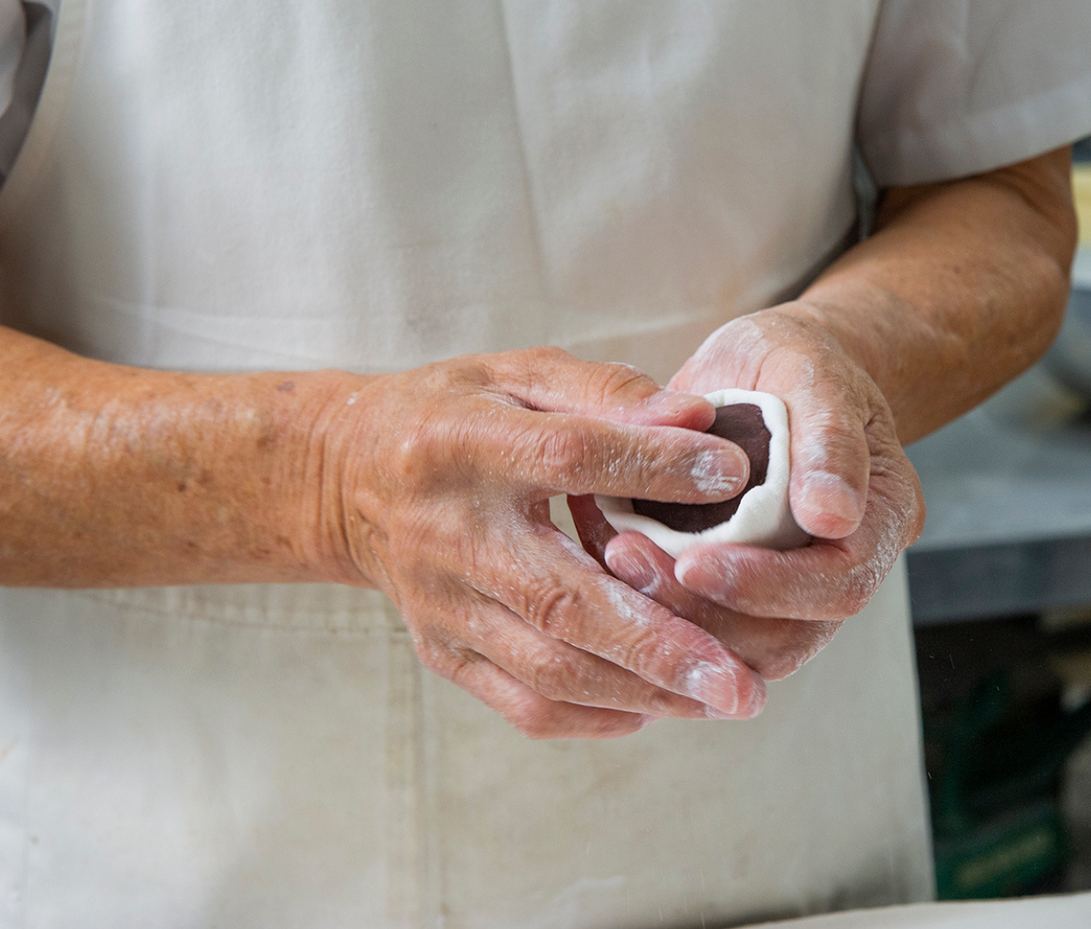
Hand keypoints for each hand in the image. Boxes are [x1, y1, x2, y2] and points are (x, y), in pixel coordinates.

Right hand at [314, 347, 765, 738]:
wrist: (350, 478)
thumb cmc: (457, 415)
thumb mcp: (521, 375)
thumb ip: (609, 392)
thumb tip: (699, 420)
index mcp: (465, 445)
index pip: (568, 457)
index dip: (651, 468)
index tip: (734, 478)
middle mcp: (448, 533)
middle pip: (560, 599)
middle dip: (659, 646)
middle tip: (740, 679)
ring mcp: (441, 604)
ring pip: (549, 668)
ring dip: (643, 692)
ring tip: (722, 697)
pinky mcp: (440, 651)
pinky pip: (524, 705)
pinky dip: (597, 716)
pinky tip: (658, 706)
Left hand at [572, 306, 925, 679]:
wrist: (766, 371)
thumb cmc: (795, 364)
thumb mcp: (813, 372)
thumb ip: (828, 439)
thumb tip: (834, 516)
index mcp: (881, 519)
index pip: (840, 584)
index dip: (768, 586)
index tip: (694, 563)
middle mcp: (843, 568)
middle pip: (787, 638)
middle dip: (704, 614)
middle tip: (627, 559)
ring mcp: (791, 592)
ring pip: (738, 650)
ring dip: (670, 619)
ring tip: (612, 557)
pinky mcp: (740, 596)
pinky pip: (701, 633)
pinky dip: (652, 608)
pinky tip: (604, 559)